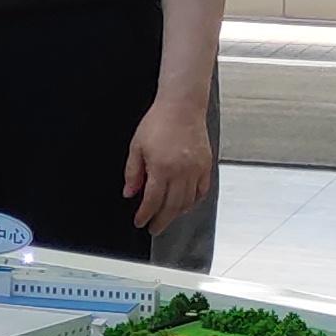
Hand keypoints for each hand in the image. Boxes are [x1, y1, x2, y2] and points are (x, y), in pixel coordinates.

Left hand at [125, 97, 216, 232]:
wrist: (182, 107)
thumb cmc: (158, 122)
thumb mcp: (136, 146)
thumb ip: (133, 172)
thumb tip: (129, 193)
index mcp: (161, 168)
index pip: (152, 200)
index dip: (145, 215)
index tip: (140, 222)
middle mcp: (181, 172)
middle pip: (172, 206)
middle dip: (161, 220)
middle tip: (154, 229)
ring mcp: (196, 170)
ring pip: (188, 202)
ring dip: (177, 214)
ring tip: (167, 218)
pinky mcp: (206, 166)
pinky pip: (202, 191)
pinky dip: (193, 202)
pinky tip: (185, 205)